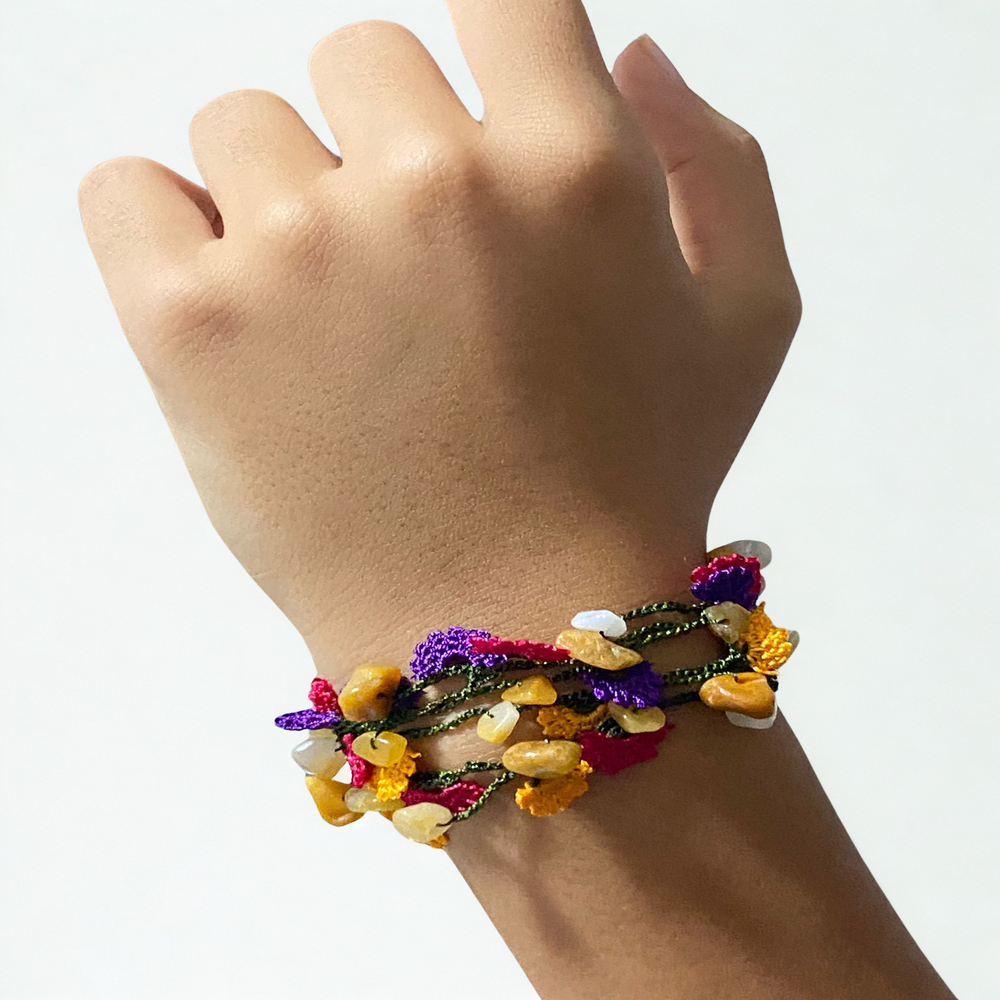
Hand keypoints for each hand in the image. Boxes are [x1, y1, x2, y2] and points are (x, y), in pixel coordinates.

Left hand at [78, 4, 799, 683]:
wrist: (512, 636)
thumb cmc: (636, 482)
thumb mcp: (747, 321)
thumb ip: (717, 160)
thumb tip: (633, 52)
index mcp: (572, 164)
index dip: (488, 55)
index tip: (475, 125)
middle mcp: (431, 183)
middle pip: (360, 59)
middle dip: (387, 149)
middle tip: (416, 278)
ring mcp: (300, 251)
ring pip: (243, 128)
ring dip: (286, 203)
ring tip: (339, 330)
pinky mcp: (190, 326)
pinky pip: (123, 192)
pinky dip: (161, 230)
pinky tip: (233, 308)